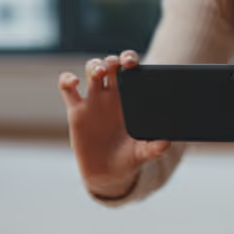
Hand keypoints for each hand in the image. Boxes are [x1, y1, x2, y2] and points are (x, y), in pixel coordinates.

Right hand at [59, 50, 171, 198]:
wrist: (108, 173)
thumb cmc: (128, 158)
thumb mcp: (143, 153)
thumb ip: (154, 148)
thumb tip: (167, 142)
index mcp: (129, 98)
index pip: (129, 70)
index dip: (129, 59)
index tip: (131, 64)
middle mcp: (111, 95)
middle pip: (110, 64)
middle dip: (112, 60)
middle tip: (116, 66)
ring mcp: (93, 101)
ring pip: (91, 70)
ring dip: (94, 65)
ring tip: (99, 73)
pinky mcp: (76, 111)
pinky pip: (67, 88)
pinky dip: (66, 79)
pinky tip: (74, 82)